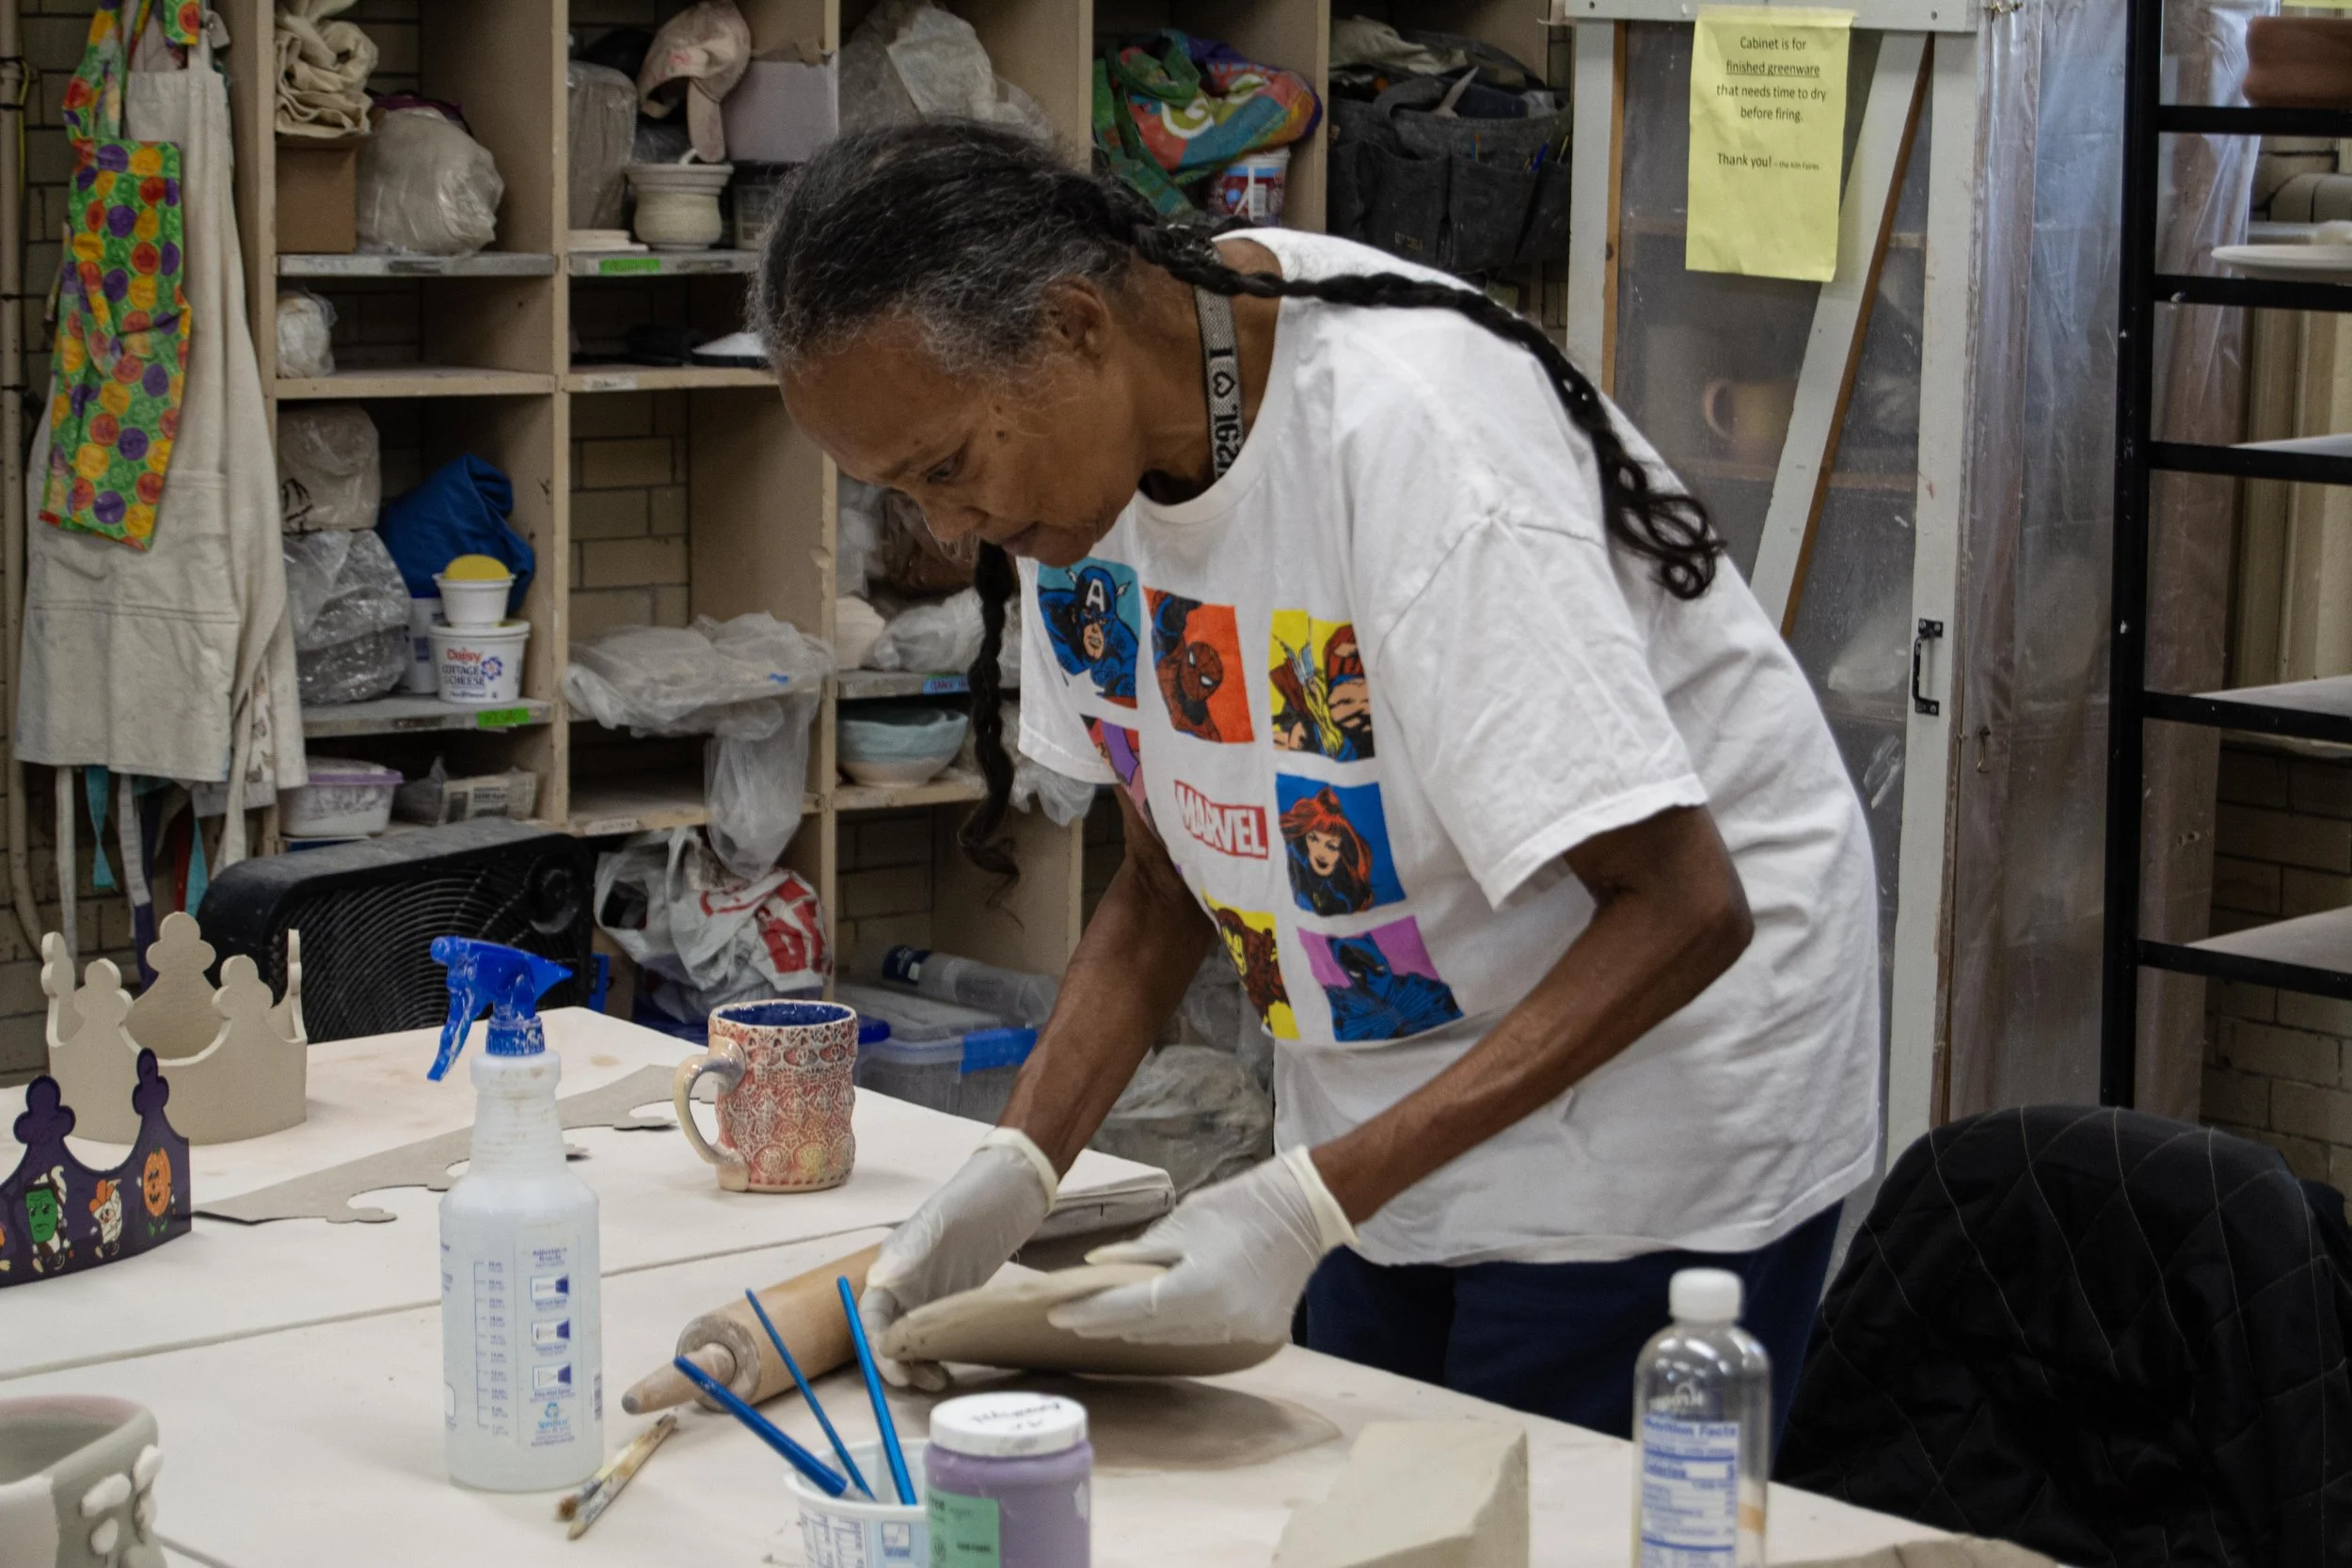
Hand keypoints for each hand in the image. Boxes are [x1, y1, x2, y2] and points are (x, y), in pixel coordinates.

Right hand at [861, 1130, 1056, 1389]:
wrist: (1008, 1192)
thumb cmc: (967, 1203)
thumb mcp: (936, 1226)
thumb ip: (909, 1255)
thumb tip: (878, 1282)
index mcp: (891, 1268)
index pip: (872, 1317)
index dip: (877, 1347)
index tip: (894, 1371)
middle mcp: (906, 1285)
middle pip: (889, 1334)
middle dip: (897, 1362)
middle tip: (917, 1383)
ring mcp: (931, 1294)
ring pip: (914, 1339)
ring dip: (919, 1362)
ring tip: (937, 1380)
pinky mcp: (956, 1300)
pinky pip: (940, 1334)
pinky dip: (941, 1353)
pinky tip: (952, 1366)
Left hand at [1047, 1148, 1356, 1346]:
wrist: (1304, 1212)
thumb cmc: (1239, 1207)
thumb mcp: (1183, 1223)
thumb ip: (1139, 1252)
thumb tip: (1095, 1266)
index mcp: (1195, 1290)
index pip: (1127, 1309)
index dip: (1089, 1313)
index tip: (1056, 1313)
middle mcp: (1216, 1322)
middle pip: (1148, 1329)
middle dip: (1106, 1322)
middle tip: (1070, 1317)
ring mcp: (1239, 1333)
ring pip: (1174, 1337)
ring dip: (1138, 1328)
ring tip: (1103, 1321)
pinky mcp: (1255, 1334)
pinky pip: (1202, 1337)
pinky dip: (1174, 1327)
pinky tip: (1153, 1319)